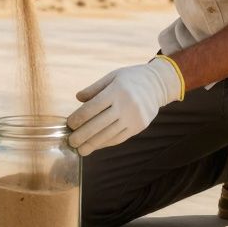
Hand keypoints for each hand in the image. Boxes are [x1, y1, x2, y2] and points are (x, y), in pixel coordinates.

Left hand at [67, 57, 183, 155]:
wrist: (158, 84)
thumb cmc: (130, 79)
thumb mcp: (112, 76)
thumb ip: (94, 88)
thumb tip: (78, 98)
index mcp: (116, 90)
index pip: (93, 107)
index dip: (79, 118)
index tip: (69, 125)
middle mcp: (125, 105)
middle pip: (99, 124)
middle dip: (82, 135)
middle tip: (71, 142)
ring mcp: (133, 117)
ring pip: (109, 134)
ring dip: (93, 144)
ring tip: (81, 150)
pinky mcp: (139, 126)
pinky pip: (119, 138)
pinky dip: (106, 143)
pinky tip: (96, 146)